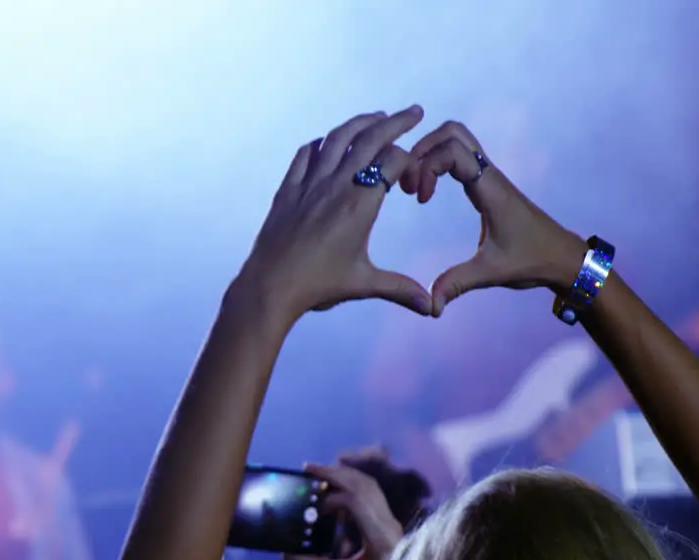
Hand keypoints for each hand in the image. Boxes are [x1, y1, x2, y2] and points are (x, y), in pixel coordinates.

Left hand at [237, 106, 431, 320]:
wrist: (270, 286)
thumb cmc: (317, 286)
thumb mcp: (362, 283)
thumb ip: (399, 288)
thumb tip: (429, 307)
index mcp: (359, 204)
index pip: (393, 161)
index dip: (411, 162)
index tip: (416, 181)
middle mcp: (335, 186)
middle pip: (369, 139)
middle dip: (395, 122)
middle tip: (414, 112)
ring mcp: (309, 184)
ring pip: (337, 138)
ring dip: (360, 123)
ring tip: (377, 117)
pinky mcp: (288, 190)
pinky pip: (306, 154)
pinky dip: (322, 143)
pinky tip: (330, 142)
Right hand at [288, 463, 403, 559]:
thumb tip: (287, 554)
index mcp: (379, 535)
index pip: (355, 500)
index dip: (330, 498)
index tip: (313, 509)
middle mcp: (388, 522)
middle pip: (363, 484)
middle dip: (335, 473)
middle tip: (308, 468)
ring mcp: (392, 520)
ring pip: (370, 485)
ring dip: (344, 476)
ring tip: (321, 474)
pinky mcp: (390, 523)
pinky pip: (372, 494)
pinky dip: (353, 486)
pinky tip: (337, 490)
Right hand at [399, 120, 586, 315]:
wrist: (563, 257)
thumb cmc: (532, 261)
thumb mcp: (491, 273)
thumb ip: (457, 284)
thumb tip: (430, 307)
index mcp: (490, 190)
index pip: (453, 152)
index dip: (427, 167)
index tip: (421, 200)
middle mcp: (489, 175)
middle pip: (452, 132)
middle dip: (422, 151)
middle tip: (410, 184)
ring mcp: (489, 176)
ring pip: (456, 138)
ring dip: (429, 152)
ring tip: (415, 185)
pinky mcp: (487, 184)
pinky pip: (459, 155)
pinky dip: (438, 161)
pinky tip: (428, 189)